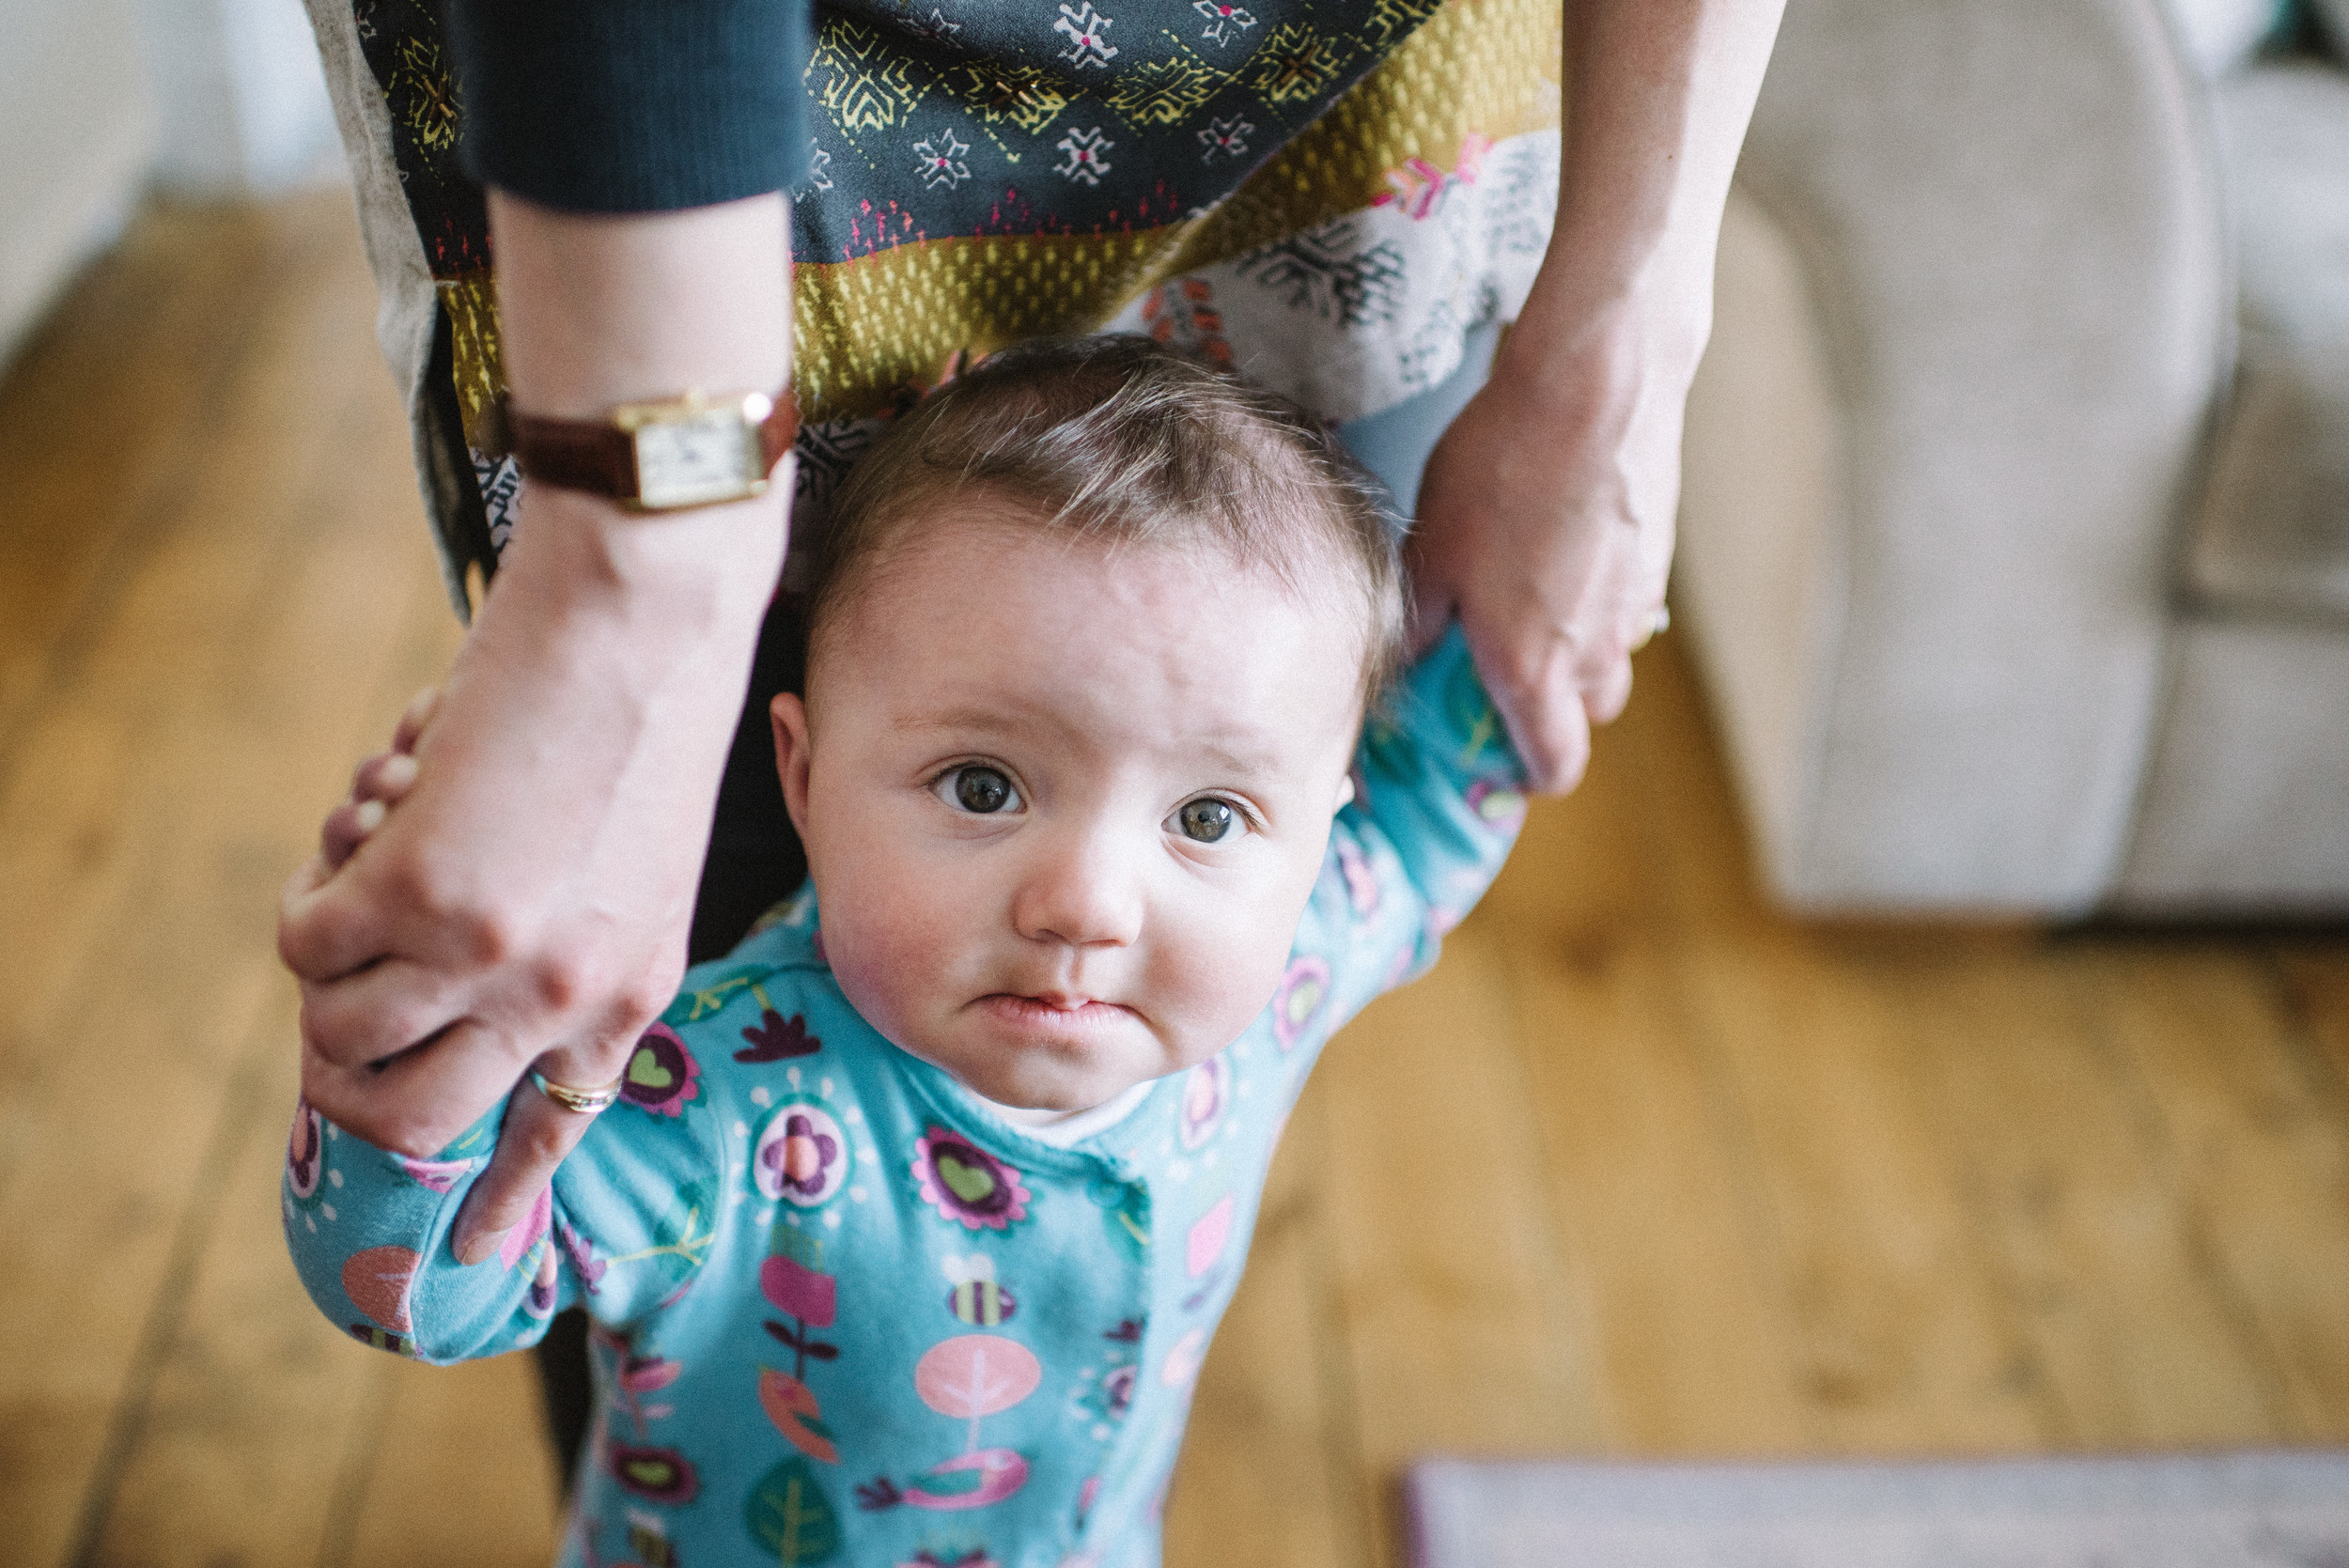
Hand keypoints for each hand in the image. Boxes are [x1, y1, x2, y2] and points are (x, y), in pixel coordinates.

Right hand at [278, 481, 783, 1263]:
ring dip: (320, 971)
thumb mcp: (636, 859)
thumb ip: (565, 938)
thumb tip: (439, 976)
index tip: (476, 1247)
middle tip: (333, 1009)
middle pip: (414, 1123)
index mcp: (636, 992)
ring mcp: (494, 960)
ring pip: (337, 1039)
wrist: (649, 620)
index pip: (557, 1126)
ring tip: (358, 875)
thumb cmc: (642, 717)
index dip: (504, 1193)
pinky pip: (303, 943)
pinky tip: (362, 821)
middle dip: (346, 1084)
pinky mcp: (419, 898)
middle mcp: (568, 1000)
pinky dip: (307, 891)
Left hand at [1407, 302, 1680, 791]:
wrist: (1594, 389)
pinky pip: (1624, 601)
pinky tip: (1557, 543)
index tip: (1495, 754)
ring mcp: (1635, 605)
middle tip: (1499, 664)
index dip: (1526, 773)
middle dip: (1548, 705)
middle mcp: (1596, 651)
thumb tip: (1412, 659)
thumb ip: (1421, 624)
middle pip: (1586, 714)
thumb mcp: (1431, 553)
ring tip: (1527, 595)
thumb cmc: (1503, 472)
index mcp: (1535, 669)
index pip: (1554, 767)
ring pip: (1607, 657)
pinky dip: (1595, 594)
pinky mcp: (1656, 557)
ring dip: (1574, 649)